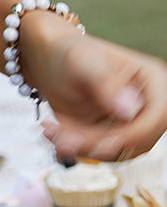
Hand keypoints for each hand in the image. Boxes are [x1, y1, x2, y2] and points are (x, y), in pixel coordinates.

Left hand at [27, 26, 166, 162]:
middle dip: (98, 143)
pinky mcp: (114, 135)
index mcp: (152, 79)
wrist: (52, 63)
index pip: (159, 114)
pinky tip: (54, 133)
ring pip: (118, 151)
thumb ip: (105, 83)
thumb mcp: (82, 62)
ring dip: (83, 148)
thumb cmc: (69, 53)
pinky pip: (101, 152)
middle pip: (137, 139)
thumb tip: (129, 110)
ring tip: (51, 130)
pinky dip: (77, 148)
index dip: (136, 134)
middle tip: (62, 138)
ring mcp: (132, 122)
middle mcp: (147, 103)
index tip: (104, 142)